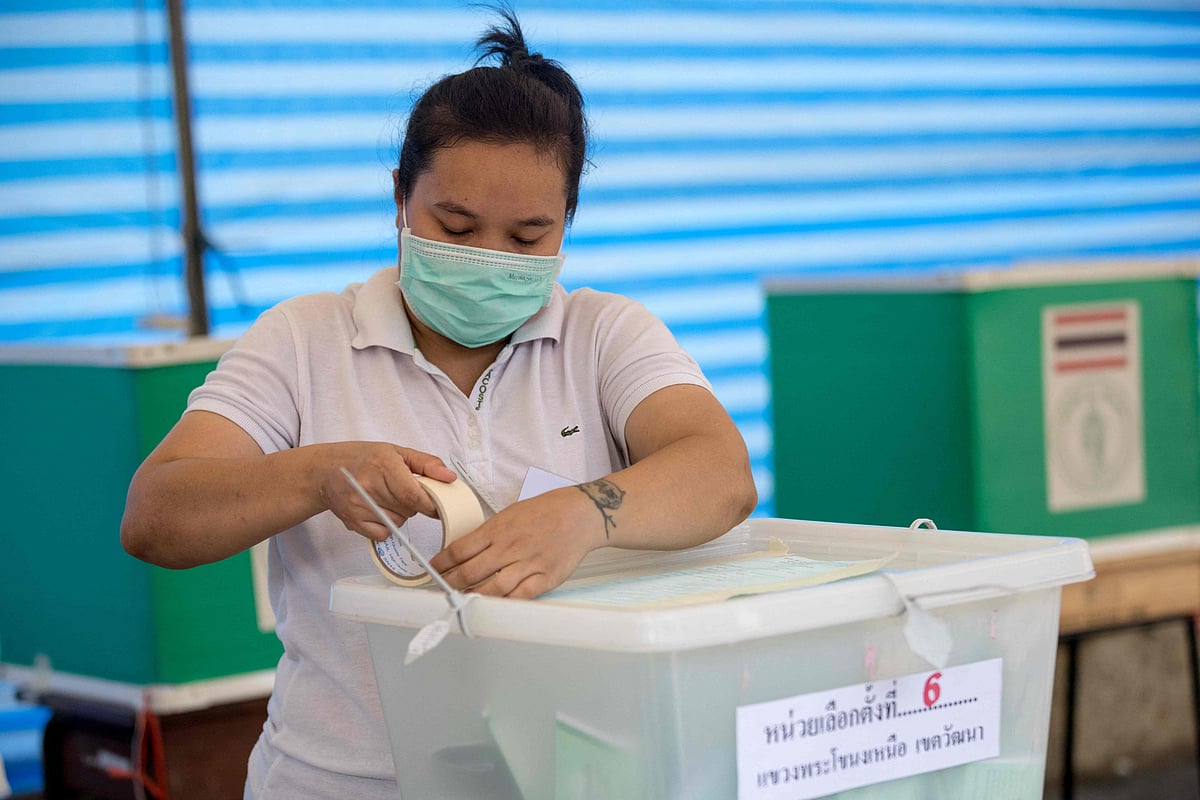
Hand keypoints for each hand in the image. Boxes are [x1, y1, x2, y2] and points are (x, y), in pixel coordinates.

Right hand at [320, 442, 456, 541]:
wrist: (325, 470)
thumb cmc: (363, 458)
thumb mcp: (397, 452)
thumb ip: (426, 464)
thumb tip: (449, 477)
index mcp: (384, 466)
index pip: (415, 495)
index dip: (431, 504)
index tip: (437, 504)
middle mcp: (369, 487)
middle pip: (409, 510)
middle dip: (413, 503)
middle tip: (402, 491)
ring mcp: (359, 506)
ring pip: (398, 522)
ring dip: (400, 514)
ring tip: (386, 497)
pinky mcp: (353, 522)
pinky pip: (383, 534)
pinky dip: (386, 526)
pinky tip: (378, 510)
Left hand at [429, 486, 604, 598]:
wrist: (581, 513)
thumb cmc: (547, 510)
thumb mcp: (511, 513)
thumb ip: (490, 532)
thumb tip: (468, 550)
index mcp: (498, 528)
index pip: (460, 549)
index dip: (442, 564)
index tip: (433, 570)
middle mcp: (509, 547)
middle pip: (471, 572)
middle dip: (451, 584)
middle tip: (441, 591)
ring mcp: (528, 563)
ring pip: (493, 588)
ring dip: (474, 598)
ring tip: (463, 602)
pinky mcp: (546, 577)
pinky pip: (521, 596)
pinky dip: (506, 604)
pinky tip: (495, 608)